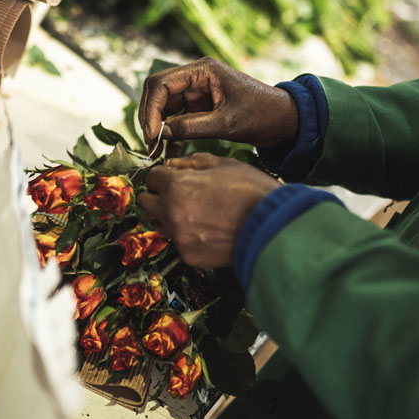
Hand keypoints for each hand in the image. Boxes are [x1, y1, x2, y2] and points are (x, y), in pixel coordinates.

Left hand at [137, 153, 280, 268]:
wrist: (272, 228)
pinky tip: (207, 229)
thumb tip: (173, 164)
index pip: (151, 177)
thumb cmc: (252, 192)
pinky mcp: (189, 256)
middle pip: (146, 202)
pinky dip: (187, 236)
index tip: (171, 177)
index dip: (163, 175)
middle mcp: (171, 212)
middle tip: (176, 194)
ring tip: (193, 212)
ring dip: (168, 216)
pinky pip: (178, 243)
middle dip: (158, 195)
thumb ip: (192, 162)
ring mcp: (179, 237)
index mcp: (177, 186)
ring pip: (158, 223)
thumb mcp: (224, 164)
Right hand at [139, 57, 297, 154]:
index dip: (152, 109)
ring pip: (165, 108)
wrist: (283, 120)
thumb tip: (161, 134)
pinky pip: (177, 119)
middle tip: (149, 144)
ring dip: (158, 129)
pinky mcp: (201, 108)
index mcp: (202, 70)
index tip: (151, 134)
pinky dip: (171, 134)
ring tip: (155, 152)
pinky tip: (168, 152)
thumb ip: (191, 127)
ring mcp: (197, 92)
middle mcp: (196, 77)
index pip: (162, 84)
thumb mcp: (226, 123)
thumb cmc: (262, 114)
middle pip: (158, 93)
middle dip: (150, 118)